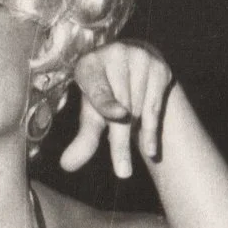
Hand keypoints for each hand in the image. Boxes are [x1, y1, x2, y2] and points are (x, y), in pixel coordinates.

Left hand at [58, 42, 176, 178]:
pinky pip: (156, 107)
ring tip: (132, 148)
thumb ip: (84, 138)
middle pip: (121, 107)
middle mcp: (115, 54)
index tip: (120, 115)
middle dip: (121, 142)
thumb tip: (66, 165)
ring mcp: (140, 58)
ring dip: (136, 132)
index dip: (107, 102)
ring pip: (140, 108)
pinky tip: (150, 150)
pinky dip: (152, 131)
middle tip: (122, 173)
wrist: (135, 65)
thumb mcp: (93, 115)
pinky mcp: (160, 68)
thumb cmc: (107, 94)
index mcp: (89, 64)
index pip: (98, 89)